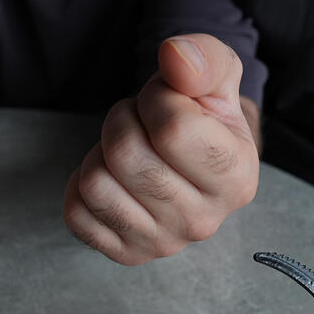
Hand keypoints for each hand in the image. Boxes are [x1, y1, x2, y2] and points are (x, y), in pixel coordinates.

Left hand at [63, 34, 258, 263]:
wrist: (190, 156)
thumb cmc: (202, 113)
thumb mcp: (217, 76)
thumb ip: (204, 59)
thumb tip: (174, 58)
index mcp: (237, 179)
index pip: (174, 129)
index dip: (155, 99)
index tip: (165, 101)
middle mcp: (204, 222)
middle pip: (126, 155)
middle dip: (122, 121)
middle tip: (139, 123)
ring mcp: (163, 244)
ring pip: (95, 185)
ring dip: (101, 153)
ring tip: (127, 150)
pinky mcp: (127, 255)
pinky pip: (76, 214)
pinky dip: (81, 187)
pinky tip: (111, 178)